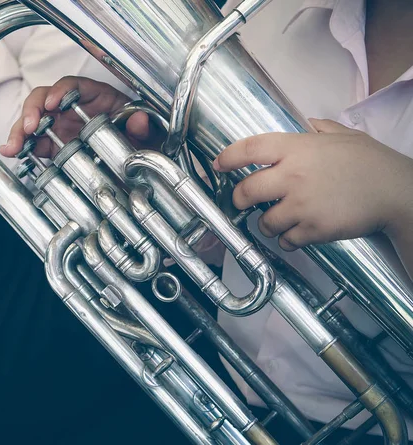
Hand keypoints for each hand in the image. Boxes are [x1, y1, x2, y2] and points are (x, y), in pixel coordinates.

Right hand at [0, 76, 155, 158]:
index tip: (54, 103)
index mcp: (96, 97)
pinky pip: (35, 142)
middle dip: (33, 110)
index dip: (61, 90)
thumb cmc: (139, 137)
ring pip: (34, 120)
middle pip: (45, 99)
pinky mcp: (55, 145)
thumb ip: (143, 127)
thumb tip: (139, 120)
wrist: (137, 155)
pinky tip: (11, 153)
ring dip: (20, 130)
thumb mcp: (147, 133)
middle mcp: (74, 108)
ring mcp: (62, 126)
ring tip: (12, 147)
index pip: (74, 85)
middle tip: (30, 127)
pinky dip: (22, 146)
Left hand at [213, 119, 412, 250]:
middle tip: (242, 201)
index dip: (228, 157)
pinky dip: (288, 239)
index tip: (218, 165)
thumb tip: (305, 124)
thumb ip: (318, 129)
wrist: (396, 192)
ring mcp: (301, 205)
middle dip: (239, 199)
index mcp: (297, 148)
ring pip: (264, 222)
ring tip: (280, 219)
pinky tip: (299, 232)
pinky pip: (286, 240)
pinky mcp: (313, 229)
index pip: (250, 149)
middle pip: (246, 192)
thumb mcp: (344, 135)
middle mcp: (292, 176)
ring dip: (267, 223)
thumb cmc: (371, 162)